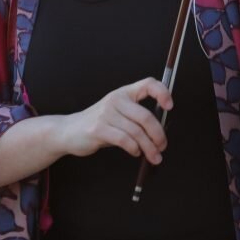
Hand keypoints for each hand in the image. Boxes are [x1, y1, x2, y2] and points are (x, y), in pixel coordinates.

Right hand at [58, 78, 172, 163]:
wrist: (69, 130)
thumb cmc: (100, 123)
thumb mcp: (118, 113)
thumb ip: (136, 117)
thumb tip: (160, 132)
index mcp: (124, 93)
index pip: (148, 84)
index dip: (162, 92)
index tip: (170, 107)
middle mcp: (116, 99)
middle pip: (145, 116)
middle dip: (158, 134)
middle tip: (162, 146)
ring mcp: (106, 114)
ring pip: (136, 132)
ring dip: (148, 147)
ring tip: (153, 155)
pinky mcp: (98, 129)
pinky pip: (124, 140)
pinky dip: (134, 149)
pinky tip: (135, 152)